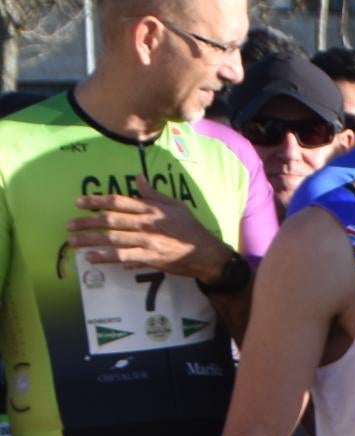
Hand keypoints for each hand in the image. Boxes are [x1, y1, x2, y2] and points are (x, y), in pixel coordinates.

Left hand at [71, 186, 227, 278]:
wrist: (206, 253)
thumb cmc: (191, 228)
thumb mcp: (176, 205)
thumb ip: (154, 193)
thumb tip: (137, 178)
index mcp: (151, 209)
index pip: (118, 202)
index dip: (96, 201)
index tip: (79, 202)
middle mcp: (146, 223)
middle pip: (110, 220)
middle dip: (86, 222)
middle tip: (68, 224)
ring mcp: (146, 241)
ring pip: (112, 239)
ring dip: (90, 240)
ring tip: (73, 241)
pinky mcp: (149, 257)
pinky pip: (123, 256)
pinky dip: (106, 257)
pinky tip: (92, 258)